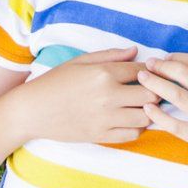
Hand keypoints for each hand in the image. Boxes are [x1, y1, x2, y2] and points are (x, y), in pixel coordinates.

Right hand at [13, 47, 157, 144]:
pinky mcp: (101, 136)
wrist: (32, 111)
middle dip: (155, 90)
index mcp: (103, 73)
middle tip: (152, 88)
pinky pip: (132, 134)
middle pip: (150, 95)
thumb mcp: (80, 61)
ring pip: (146, 117)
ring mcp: (105, 119)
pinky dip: (137, 127)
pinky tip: (130, 119)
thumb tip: (136, 51)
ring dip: (148, 110)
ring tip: (142, 104)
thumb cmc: (55, 82)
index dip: (152, 70)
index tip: (152, 71)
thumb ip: (111, 56)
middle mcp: (108, 96)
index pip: (142, 70)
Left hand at [137, 54, 187, 177]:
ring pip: (176, 95)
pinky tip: (148, 109)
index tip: (164, 59)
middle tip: (147, 65)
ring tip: (142, 79)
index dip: (176, 58)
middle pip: (183, 74)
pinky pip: (176, 125)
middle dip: (161, 67)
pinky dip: (159, 116)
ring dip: (155, 84)